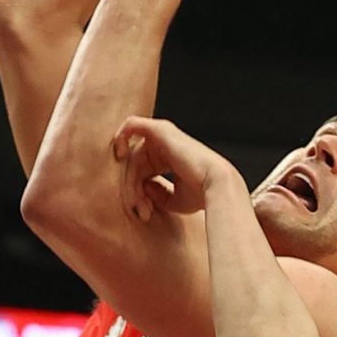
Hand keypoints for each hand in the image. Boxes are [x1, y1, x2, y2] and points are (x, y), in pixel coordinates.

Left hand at [113, 114, 240, 222]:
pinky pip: (131, 125)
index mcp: (170, 157)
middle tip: (138, 208)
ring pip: (132, 155)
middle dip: (132, 188)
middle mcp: (166, 144)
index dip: (137, 192)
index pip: (141, 171)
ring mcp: (163, 135)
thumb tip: (142, 187)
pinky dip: (121, 136)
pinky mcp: (160, 130)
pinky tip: (119, 155)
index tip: (143, 211)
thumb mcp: (172, 199)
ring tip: (136, 200)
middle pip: (134, 164)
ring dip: (130, 180)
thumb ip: (154, 193)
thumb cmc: (202, 194)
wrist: (217, 186)